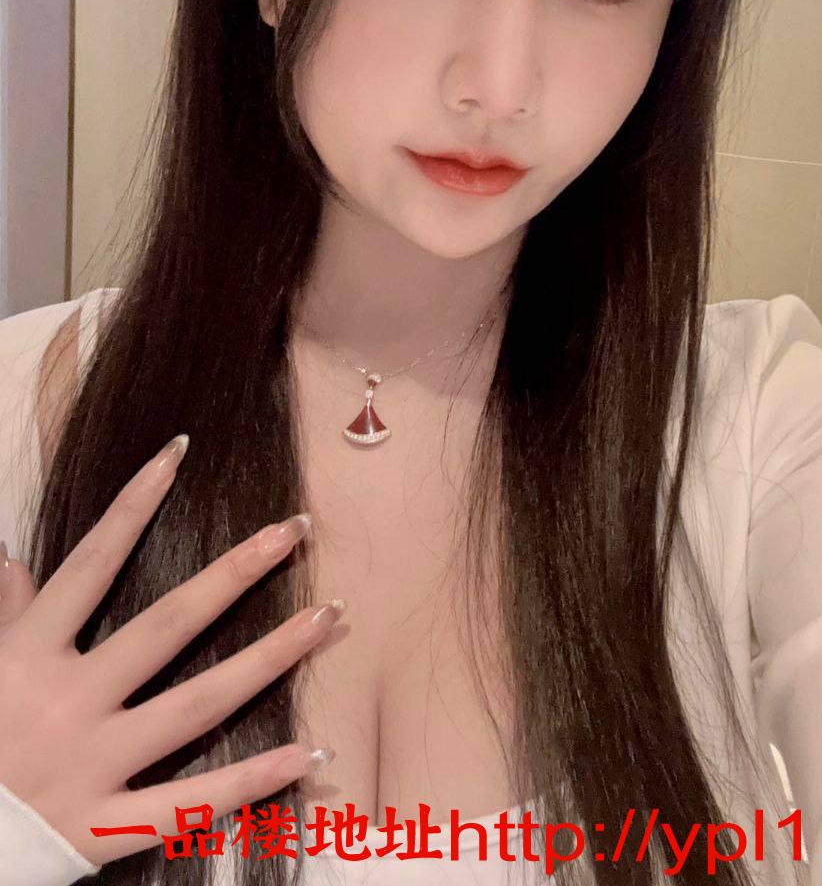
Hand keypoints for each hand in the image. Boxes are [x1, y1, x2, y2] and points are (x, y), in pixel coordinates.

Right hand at [0, 434, 343, 866]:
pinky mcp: (103, 829)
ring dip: (270, 659)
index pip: (91, 564)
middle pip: (167, 625)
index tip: (178, 453)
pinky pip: (190, 803)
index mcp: (29, 655)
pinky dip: (252, 781)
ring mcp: (91, 765)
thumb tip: (12, 555)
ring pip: (197, 705)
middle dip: (235, 573)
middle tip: (295, 529)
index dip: (132, 505)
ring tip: (328, 618)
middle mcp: (68, 702)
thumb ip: (4, 613)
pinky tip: (309, 752)